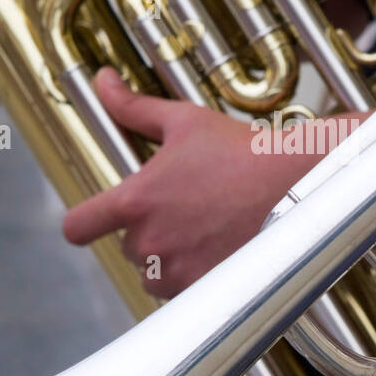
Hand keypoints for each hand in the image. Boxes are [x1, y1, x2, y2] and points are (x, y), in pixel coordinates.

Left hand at [62, 69, 327, 298]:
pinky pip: (181, 294)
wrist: (297, 187)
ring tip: (204, 233)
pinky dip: (193, 279)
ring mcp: (177, 271)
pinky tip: (219, 251)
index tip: (93, 221)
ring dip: (168, 260)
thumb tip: (103, 81)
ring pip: (153, 276)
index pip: (77, 227)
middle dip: (149, 233)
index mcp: (136, 200)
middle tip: (187, 211)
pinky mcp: (205, 291)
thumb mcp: (185, 122)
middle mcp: (150, 242)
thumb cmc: (242, 152)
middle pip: (127, 248)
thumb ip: (134, 108)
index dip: (82, 224)